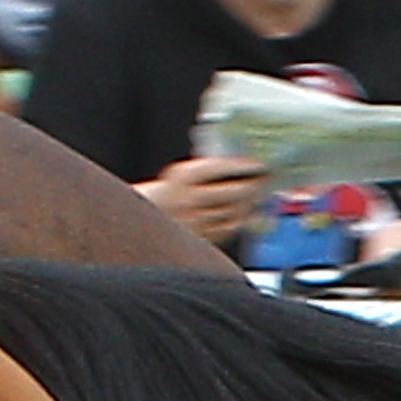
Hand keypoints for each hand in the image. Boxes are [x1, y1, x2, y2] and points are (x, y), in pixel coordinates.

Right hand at [138, 156, 270, 247]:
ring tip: (260, 194)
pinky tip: (248, 213)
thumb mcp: (176, 177)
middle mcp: (187, 200)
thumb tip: (237, 168)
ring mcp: (194, 221)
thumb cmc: (160, 197)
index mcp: (179, 178)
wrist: (135, 225)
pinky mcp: (198, 238)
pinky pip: (228, 229)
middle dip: (252, 185)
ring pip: (232, 212)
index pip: (216, 168)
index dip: (239, 165)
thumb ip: (203, 173)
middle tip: (265, 178)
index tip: (256, 162)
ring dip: (251, 203)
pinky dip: (242, 220)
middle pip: (230, 192)